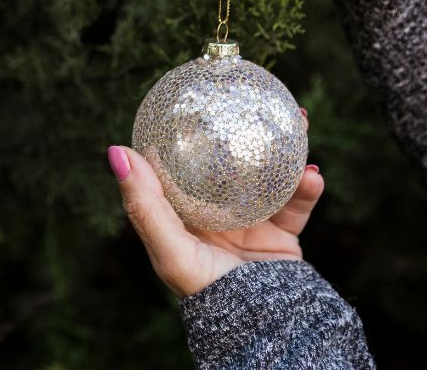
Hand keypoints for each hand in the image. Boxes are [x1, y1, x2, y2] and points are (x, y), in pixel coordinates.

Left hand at [108, 111, 322, 295]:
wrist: (263, 327)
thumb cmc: (206, 291)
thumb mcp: (169, 247)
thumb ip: (144, 203)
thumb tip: (115, 150)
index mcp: (183, 216)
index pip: (177, 167)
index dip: (180, 135)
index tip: (188, 101)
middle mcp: (215, 215)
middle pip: (227, 162)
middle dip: (240, 131)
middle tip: (250, 99)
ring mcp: (251, 222)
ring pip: (267, 174)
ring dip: (284, 148)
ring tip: (300, 121)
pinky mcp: (283, 235)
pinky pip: (296, 202)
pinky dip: (305, 187)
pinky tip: (311, 173)